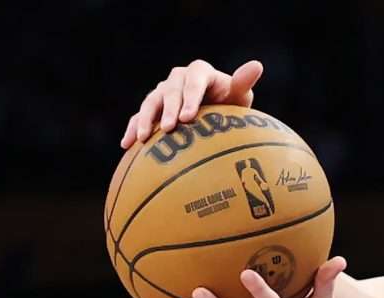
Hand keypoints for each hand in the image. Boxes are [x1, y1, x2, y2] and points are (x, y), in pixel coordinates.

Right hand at [122, 58, 263, 147]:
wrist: (214, 116)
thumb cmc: (230, 107)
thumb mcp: (239, 97)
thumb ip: (242, 83)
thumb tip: (256, 66)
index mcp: (199, 72)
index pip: (194, 80)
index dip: (191, 97)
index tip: (189, 117)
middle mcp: (178, 79)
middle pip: (170, 90)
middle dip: (169, 109)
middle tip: (170, 129)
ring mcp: (163, 92)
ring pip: (151, 102)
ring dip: (146, 119)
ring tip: (143, 139)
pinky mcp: (152, 108)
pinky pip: (139, 116)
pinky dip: (133, 128)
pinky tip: (127, 145)